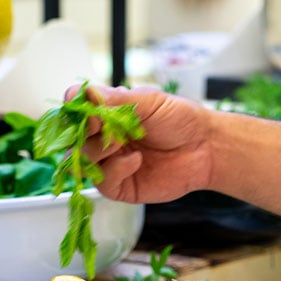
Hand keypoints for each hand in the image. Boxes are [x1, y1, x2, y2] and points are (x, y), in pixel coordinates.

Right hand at [64, 84, 213, 203]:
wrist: (206, 147)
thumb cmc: (180, 120)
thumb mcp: (148, 101)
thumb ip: (114, 100)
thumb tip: (80, 94)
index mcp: (108, 115)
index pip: (76, 113)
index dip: (74, 111)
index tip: (78, 106)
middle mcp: (105, 139)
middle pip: (74, 139)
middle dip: (84, 132)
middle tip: (101, 126)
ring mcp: (111, 163)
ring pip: (82, 162)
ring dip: (97, 150)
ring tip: (120, 142)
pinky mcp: (121, 186)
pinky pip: (103, 182)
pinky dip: (116, 169)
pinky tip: (136, 160)